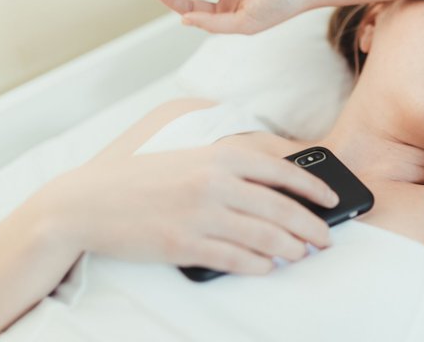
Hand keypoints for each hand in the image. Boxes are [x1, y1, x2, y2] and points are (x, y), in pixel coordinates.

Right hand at [34, 145, 338, 274]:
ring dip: (290, 249)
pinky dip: (258, 265)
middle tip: (326, 238)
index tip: (333, 201)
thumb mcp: (191, 158)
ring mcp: (201, 216)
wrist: (90, 200)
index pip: (283, 171)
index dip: (315, 188)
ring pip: (264, 237)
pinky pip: (235, 259)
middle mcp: (216, 183)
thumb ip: (233, 167)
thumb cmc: (145, 178)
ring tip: (302, 254)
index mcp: (220, 156)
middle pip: (282, 208)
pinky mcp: (185, 245)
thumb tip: (277, 186)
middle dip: (312, 226)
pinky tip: (269, 267)